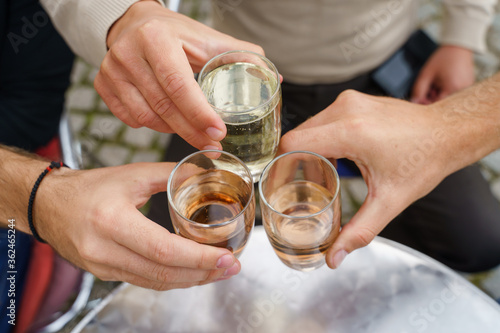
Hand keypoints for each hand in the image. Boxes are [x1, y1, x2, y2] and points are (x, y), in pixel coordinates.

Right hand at [35, 162, 239, 289]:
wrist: (48, 205)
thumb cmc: (88, 188)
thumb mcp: (130, 175)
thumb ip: (170, 174)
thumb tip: (206, 171)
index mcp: (111, 221)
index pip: (163, 249)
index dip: (198, 258)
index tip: (226, 257)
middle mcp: (104, 250)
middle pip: (163, 272)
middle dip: (203, 273)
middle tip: (231, 266)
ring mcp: (102, 267)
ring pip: (155, 282)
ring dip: (191, 280)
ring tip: (218, 272)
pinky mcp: (104, 274)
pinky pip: (144, 281)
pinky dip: (172, 279)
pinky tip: (192, 273)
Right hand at [95, 0, 263, 149]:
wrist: (133, 24)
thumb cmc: (174, 33)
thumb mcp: (206, 38)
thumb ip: (239, 55)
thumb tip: (276, 77)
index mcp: (156, 38)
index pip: (179, 85)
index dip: (199, 113)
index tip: (219, 132)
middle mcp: (128, 53)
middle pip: (164, 106)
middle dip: (192, 132)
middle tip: (212, 146)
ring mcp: (111, 71)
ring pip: (146, 117)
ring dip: (172, 130)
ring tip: (192, 131)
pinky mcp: (102, 85)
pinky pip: (130, 119)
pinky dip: (152, 126)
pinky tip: (167, 121)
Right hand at [279, 91, 459, 268]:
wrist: (448, 131)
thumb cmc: (424, 161)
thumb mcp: (390, 200)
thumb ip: (359, 231)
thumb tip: (334, 257)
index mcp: (351, 131)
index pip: (293, 143)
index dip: (280, 165)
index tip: (280, 183)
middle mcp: (346, 110)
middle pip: (297, 135)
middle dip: (294, 161)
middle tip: (301, 187)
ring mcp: (350, 101)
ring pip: (309, 127)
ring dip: (308, 150)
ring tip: (319, 175)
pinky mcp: (354, 100)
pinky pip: (323, 120)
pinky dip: (322, 139)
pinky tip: (334, 158)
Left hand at [411, 45, 474, 103]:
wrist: (458, 47)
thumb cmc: (444, 58)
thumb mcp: (426, 73)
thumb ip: (419, 89)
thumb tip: (414, 101)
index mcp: (452, 88)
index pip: (436, 104)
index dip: (426, 102)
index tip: (420, 97)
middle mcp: (462, 91)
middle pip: (442, 102)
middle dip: (432, 97)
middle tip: (430, 86)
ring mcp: (467, 89)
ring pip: (447, 98)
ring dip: (439, 93)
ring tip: (438, 82)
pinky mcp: (469, 86)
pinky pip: (454, 93)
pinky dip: (447, 90)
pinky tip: (445, 82)